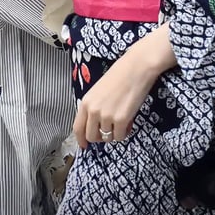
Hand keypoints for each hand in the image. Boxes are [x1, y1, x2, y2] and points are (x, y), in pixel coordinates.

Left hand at [73, 24, 176, 147]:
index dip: (81, 140)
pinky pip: (120, 136)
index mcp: (86, 102)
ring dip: (114, 133)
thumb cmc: (119, 76)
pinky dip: (125, 133)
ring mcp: (106, 116)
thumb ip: (94, 108)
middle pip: (92, 137)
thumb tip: (95, 125)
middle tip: (110, 131)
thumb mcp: (98, 92)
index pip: (77, 128)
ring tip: (121, 121)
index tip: (84, 146)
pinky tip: (128, 123)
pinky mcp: (121, 120)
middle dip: (100, 138)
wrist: (136, 68)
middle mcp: (93, 111)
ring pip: (107, 138)